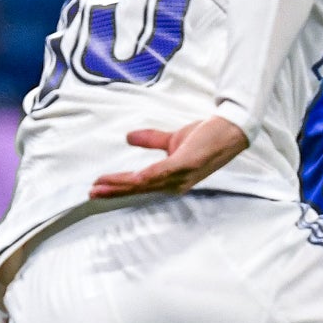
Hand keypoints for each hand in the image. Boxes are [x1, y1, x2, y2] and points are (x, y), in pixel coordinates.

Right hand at [90, 117, 249, 197]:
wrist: (229, 129)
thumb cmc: (205, 137)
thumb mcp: (172, 139)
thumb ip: (151, 140)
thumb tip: (128, 138)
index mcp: (170, 180)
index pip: (139, 186)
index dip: (118, 188)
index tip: (97, 189)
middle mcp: (175, 183)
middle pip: (139, 189)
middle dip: (114, 191)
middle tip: (92, 193)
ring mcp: (182, 175)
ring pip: (146, 183)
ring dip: (123, 184)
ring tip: (103, 184)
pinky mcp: (188, 163)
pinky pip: (164, 172)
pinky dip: (149, 176)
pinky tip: (135, 178)